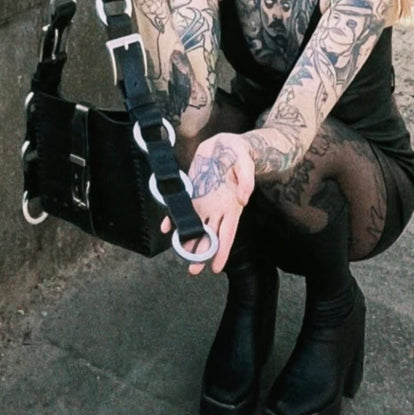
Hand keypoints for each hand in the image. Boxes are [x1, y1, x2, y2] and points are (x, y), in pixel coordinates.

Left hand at [160, 133, 254, 275]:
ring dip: (188, 241)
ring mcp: (203, 202)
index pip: (227, 234)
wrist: (224, 144)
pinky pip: (181, 208)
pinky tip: (167, 227)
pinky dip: (174, 218)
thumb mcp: (244, 163)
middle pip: (209, 236)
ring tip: (180, 255)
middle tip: (193, 270)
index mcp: (231, 206)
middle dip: (202, 253)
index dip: (222, 251)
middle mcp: (217, 208)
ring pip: (195, 226)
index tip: (216, 268)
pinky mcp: (192, 192)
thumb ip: (245, 180)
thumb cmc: (239, 154)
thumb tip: (243, 199)